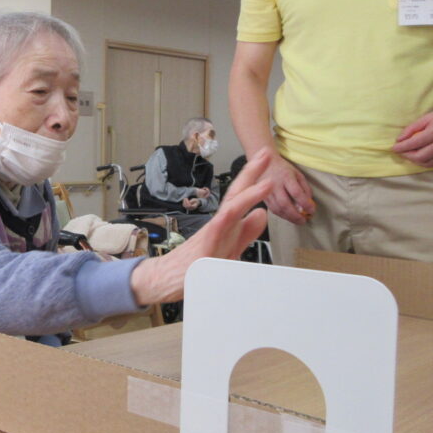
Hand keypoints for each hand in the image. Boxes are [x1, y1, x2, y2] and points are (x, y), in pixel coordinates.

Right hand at [130, 149, 273, 305]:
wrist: (166, 279)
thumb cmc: (193, 266)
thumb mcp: (228, 248)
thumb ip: (246, 232)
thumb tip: (261, 214)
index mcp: (225, 224)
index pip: (242, 197)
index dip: (256, 179)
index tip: (266, 162)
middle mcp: (218, 224)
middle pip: (236, 194)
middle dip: (252, 173)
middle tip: (265, 153)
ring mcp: (211, 234)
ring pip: (231, 208)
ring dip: (247, 191)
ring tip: (265, 176)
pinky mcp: (204, 247)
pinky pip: (218, 229)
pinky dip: (229, 217)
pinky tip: (239, 207)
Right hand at [260, 154, 314, 224]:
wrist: (263, 164)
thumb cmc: (283, 169)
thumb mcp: (297, 174)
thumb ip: (304, 187)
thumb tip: (309, 203)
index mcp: (286, 176)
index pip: (297, 193)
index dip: (305, 204)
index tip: (312, 210)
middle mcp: (275, 185)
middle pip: (285, 204)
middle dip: (296, 215)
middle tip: (304, 221)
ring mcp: (267, 192)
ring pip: (277, 209)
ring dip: (289, 217)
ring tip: (297, 221)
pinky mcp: (263, 197)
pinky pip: (272, 209)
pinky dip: (281, 215)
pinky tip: (288, 217)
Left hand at [392, 103, 432, 167]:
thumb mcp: (428, 117)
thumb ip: (413, 128)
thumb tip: (399, 139)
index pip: (413, 144)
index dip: (401, 147)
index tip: (393, 148)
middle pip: (419, 156)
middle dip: (406, 156)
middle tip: (401, 151)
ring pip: (427, 163)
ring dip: (414, 161)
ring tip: (409, 155)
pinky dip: (425, 163)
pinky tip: (420, 158)